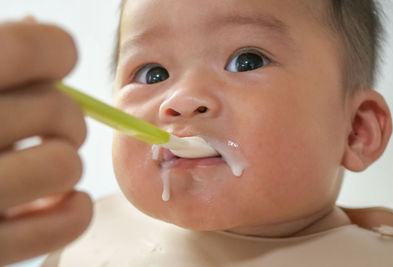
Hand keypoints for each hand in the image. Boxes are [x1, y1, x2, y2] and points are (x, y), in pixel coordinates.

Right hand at [0, 19, 92, 264]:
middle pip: (59, 110)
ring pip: (66, 165)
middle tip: (45, 127)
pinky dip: (76, 210)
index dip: (56, 53)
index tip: (52, 67)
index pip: (33, 48)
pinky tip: (57, 200)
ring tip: (40, 165)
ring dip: (64, 164)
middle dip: (64, 117)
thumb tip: (35, 25)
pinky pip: (71, 222)